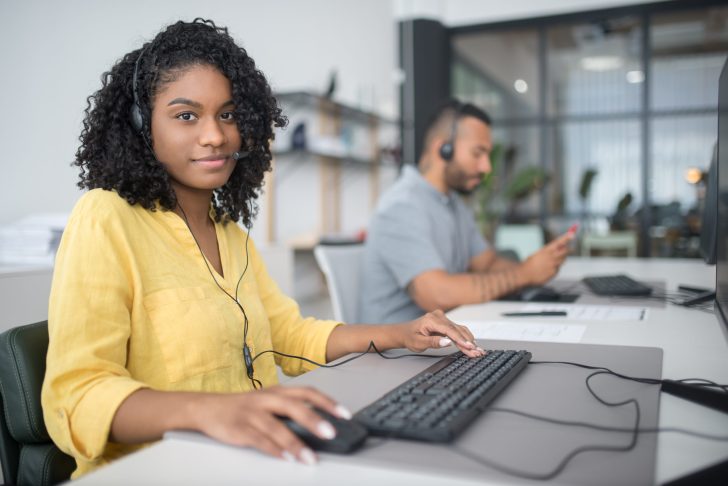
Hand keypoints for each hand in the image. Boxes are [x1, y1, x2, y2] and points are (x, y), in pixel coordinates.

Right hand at [192, 386, 350, 464]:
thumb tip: (321, 423)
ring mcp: (252, 414)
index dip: (327, 402)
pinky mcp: (239, 429)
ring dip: (295, 443)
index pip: (307, 393)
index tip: (345, 414)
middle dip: (314, 420)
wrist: (208, 408)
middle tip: (331, 433)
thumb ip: (292, 409)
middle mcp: (266, 399)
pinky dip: (273, 450)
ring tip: (309, 458)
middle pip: (294, 407)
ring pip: (276, 427)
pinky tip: (285, 458)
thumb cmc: (245, 406)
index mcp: (278, 391)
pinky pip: (258, 440)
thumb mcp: (270, 401)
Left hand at [399, 310, 484, 356]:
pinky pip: (457, 330)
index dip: (461, 339)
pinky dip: (464, 338)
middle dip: (468, 342)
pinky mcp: (446, 323)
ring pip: (460, 330)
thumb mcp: (418, 343)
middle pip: (457, 330)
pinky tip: (472, 345)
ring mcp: (443, 318)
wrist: (404, 332)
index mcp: (431, 319)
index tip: (469, 347)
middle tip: (478, 352)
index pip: (450, 330)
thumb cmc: (409, 337)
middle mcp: (439, 316)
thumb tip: (447, 342)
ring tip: (478, 351)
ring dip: (469, 341)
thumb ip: (433, 342)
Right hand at [521, 231, 573, 285]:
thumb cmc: (530, 263)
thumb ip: (549, 251)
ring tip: (549, 262)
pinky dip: (554, 268)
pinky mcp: (554, 273)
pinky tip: (545, 270)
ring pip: (562, 260)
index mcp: (546, 250)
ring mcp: (553, 265)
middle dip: (568, 249)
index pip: (558, 242)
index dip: (566, 238)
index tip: (573, 233)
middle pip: (565, 252)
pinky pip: (557, 269)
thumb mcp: (538, 254)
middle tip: (571, 248)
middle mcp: (551, 257)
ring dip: (560, 259)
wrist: (525, 275)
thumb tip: (560, 247)